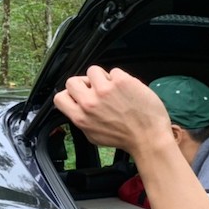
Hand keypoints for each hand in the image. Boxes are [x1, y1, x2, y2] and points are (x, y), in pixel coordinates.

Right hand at [53, 66, 172, 151]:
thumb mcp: (94, 136)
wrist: (149, 137)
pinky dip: (120, 78)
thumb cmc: (125, 138)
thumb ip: (82, 120)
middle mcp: (90, 103)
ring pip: (93, 70)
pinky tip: (126, 90)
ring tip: (113, 89)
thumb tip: (77, 108)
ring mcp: (105, 90)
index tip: (78, 96)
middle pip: (72, 81)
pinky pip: (114, 71)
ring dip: (102, 77)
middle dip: (83, 83)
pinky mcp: (121, 81)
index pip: (60, 97)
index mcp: (81, 117)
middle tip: (95, 90)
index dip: (69, 94)